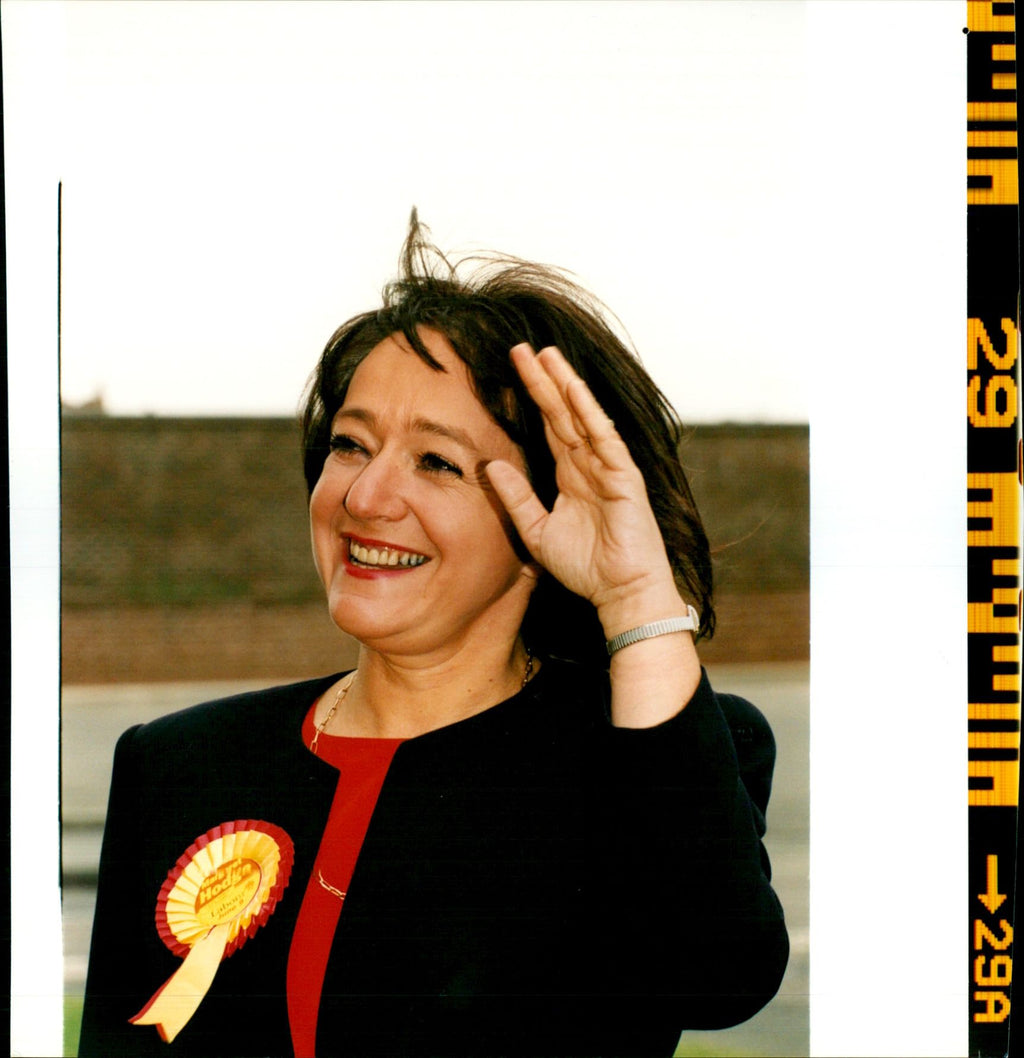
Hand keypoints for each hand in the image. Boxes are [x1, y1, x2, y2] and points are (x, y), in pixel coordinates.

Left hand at [485, 343, 682, 635]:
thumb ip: (516, 498)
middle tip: (521, 347)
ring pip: (583, 417)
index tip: (512, 369)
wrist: (620, 592)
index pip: (549, 426)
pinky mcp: (624, 477)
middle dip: (543, 380)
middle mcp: (590, 464)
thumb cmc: (585, 566)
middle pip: (562, 413)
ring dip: (564, 385)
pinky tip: (573, 389)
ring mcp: (609, 467)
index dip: (531, 398)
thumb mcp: (537, 530)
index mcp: (571, 474)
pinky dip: (589, 412)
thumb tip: (492, 465)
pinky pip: (605, 438)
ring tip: (544, 354)